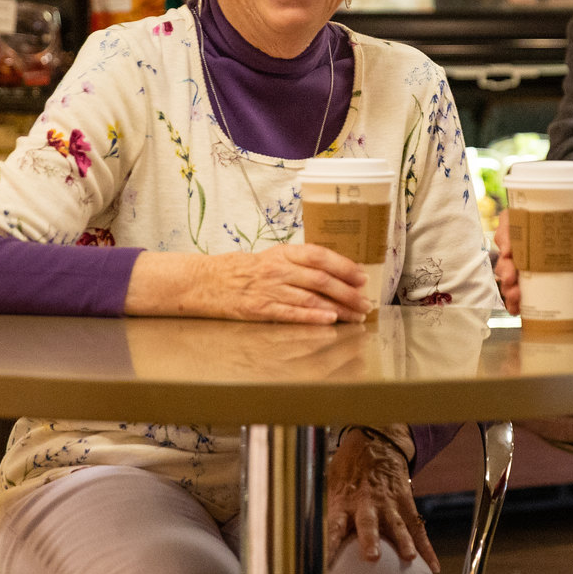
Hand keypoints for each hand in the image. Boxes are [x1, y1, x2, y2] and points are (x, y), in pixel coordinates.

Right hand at [126, 247, 370, 323]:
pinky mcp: (260, 309)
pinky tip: (330, 321)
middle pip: (321, 279)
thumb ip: (299, 264)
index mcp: (283, 253)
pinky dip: (312, 316)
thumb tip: (334, 274)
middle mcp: (278, 269)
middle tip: (366, 303)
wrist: (206, 281)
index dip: (344, 266)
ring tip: (356, 317)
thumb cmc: (243, 271)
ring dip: (339, 308)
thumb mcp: (271, 258)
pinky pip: (291, 313)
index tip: (362, 278)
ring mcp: (269, 289)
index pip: (320, 255)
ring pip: (312, 297)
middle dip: (349, 293)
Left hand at [326, 429, 437, 571]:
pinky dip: (427, 548)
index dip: (328, 545)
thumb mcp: (329, 483)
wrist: (376, 444)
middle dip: (370, 540)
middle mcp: (367, 505)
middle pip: (368, 524)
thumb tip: (300, 533)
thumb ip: (322, 508)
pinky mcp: (406, 504)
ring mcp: (389, 505)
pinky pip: (418, 529)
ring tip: (410, 557)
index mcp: (344, 502)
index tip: (323, 565)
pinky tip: (432, 566)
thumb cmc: (348, 469)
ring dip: (403, 542)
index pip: (332, 527)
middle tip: (372, 557)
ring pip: (398, 525)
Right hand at [495, 221, 572, 321]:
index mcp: (548, 233)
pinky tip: (517, 308)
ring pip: (510, 275)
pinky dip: (515, 303)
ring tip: (516, 295)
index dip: (507, 232)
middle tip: (511, 277)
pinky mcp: (540, 292)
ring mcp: (537, 272)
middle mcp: (538, 251)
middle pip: (509, 252)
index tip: (509, 249)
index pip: (518, 224)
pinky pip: (520, 296)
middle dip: (504, 265)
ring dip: (507, 286)